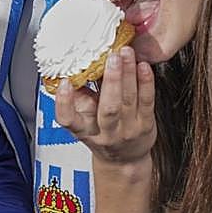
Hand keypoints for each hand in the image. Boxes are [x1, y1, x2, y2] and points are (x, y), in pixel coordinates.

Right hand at [54, 47, 156, 166]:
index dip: (64, 102)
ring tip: (127, 53)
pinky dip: (145, 82)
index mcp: (84, 131)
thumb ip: (79, 98)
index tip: (64, 83)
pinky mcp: (146, 125)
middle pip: (108, 108)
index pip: (68, 120)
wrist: (124, 159)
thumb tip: (74, 71)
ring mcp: (128, 130)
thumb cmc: (102, 134)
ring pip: (129, 100)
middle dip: (111, 80)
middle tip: (112, 57)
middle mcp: (106, 133)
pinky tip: (142, 66)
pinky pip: (147, 101)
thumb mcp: (85, 121)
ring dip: (129, 73)